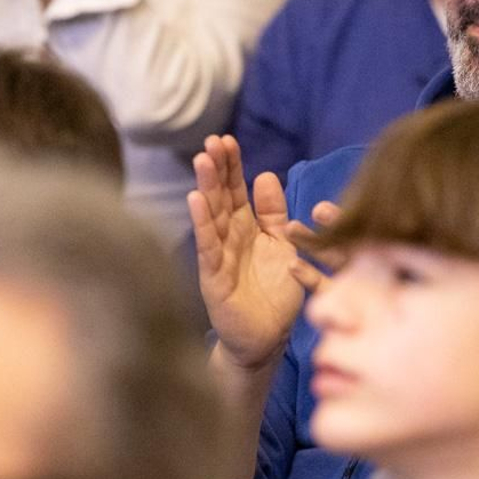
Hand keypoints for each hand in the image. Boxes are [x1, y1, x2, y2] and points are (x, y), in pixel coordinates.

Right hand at [187, 136, 324, 371]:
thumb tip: (266, 174)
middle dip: (216, 169)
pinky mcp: (214, 279)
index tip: (227, 139)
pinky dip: (202, 223)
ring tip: (202, 161)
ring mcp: (218, 258)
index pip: (235, 190)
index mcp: (245, 228)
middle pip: (220, 197)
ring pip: (212, 217)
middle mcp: (228, 239)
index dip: (231, 165)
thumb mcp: (282, 244)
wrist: (268, 339)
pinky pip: (208, 247)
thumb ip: (274, 213)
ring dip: (206, 188)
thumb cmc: (275, 293)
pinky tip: (195, 200)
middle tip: (211, 141)